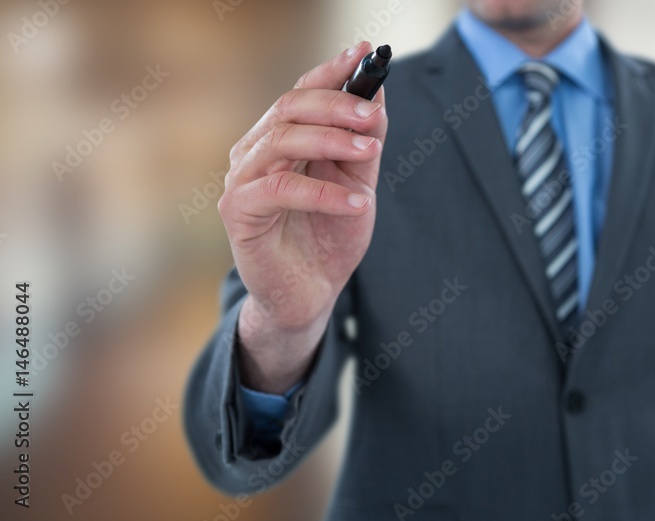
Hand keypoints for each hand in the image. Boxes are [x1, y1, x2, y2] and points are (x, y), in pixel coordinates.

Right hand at [217, 42, 387, 391]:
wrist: (310, 296)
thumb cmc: (329, 237)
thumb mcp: (357, 184)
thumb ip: (363, 143)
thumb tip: (377, 93)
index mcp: (280, 138)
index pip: (301, 92)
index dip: (331, 70)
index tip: (366, 52)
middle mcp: (254, 151)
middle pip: (290, 107)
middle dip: (336, 104)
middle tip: (374, 112)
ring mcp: (242, 179)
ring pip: (282, 140)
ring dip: (330, 140)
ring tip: (368, 148)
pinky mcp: (238, 212)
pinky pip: (281, 190)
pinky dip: (323, 194)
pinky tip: (359, 204)